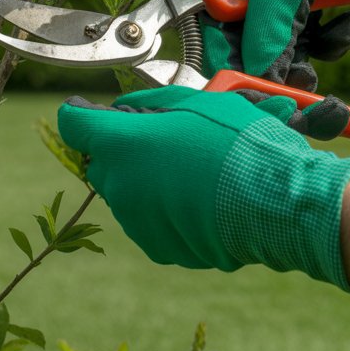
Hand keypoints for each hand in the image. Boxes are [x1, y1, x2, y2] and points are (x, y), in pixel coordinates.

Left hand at [57, 86, 349, 290]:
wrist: (275, 201)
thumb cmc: (238, 144)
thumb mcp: (196, 103)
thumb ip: (149, 105)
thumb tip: (126, 112)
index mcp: (121, 144)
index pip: (74, 124)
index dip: (82, 114)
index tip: (90, 112)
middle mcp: (119, 186)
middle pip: (103, 162)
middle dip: (124, 150)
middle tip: (165, 140)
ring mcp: (137, 221)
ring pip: (127, 193)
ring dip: (147, 181)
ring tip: (193, 170)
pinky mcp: (159, 248)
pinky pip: (150, 222)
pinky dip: (166, 211)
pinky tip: (201, 198)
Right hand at [192, 0, 349, 97]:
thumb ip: (268, 36)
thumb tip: (262, 83)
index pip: (211, 54)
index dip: (240, 81)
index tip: (272, 102)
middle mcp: (228, 11)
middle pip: (251, 64)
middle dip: (290, 74)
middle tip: (318, 94)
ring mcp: (262, 17)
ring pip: (286, 62)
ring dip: (320, 53)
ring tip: (345, 29)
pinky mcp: (292, 20)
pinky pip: (310, 49)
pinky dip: (335, 39)